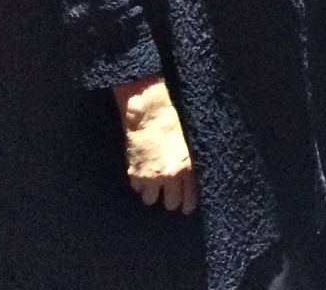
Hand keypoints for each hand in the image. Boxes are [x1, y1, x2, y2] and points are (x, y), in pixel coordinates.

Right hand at [114, 77, 197, 213]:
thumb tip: (191, 181)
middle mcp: (169, 176)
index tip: (187, 208)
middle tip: (169, 194)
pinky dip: (140, 184)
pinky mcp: (134, 174)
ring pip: (151, 200)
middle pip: (170, 204)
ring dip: (152, 194)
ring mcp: (150, 177)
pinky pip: (137, 189)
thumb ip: (189, 166)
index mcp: (187, 167)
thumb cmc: (172, 125)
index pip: (189, 198)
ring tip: (154, 184)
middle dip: (170, 200)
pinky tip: (143, 174)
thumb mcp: (189, 145)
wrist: (149, 117)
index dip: (188, 205)